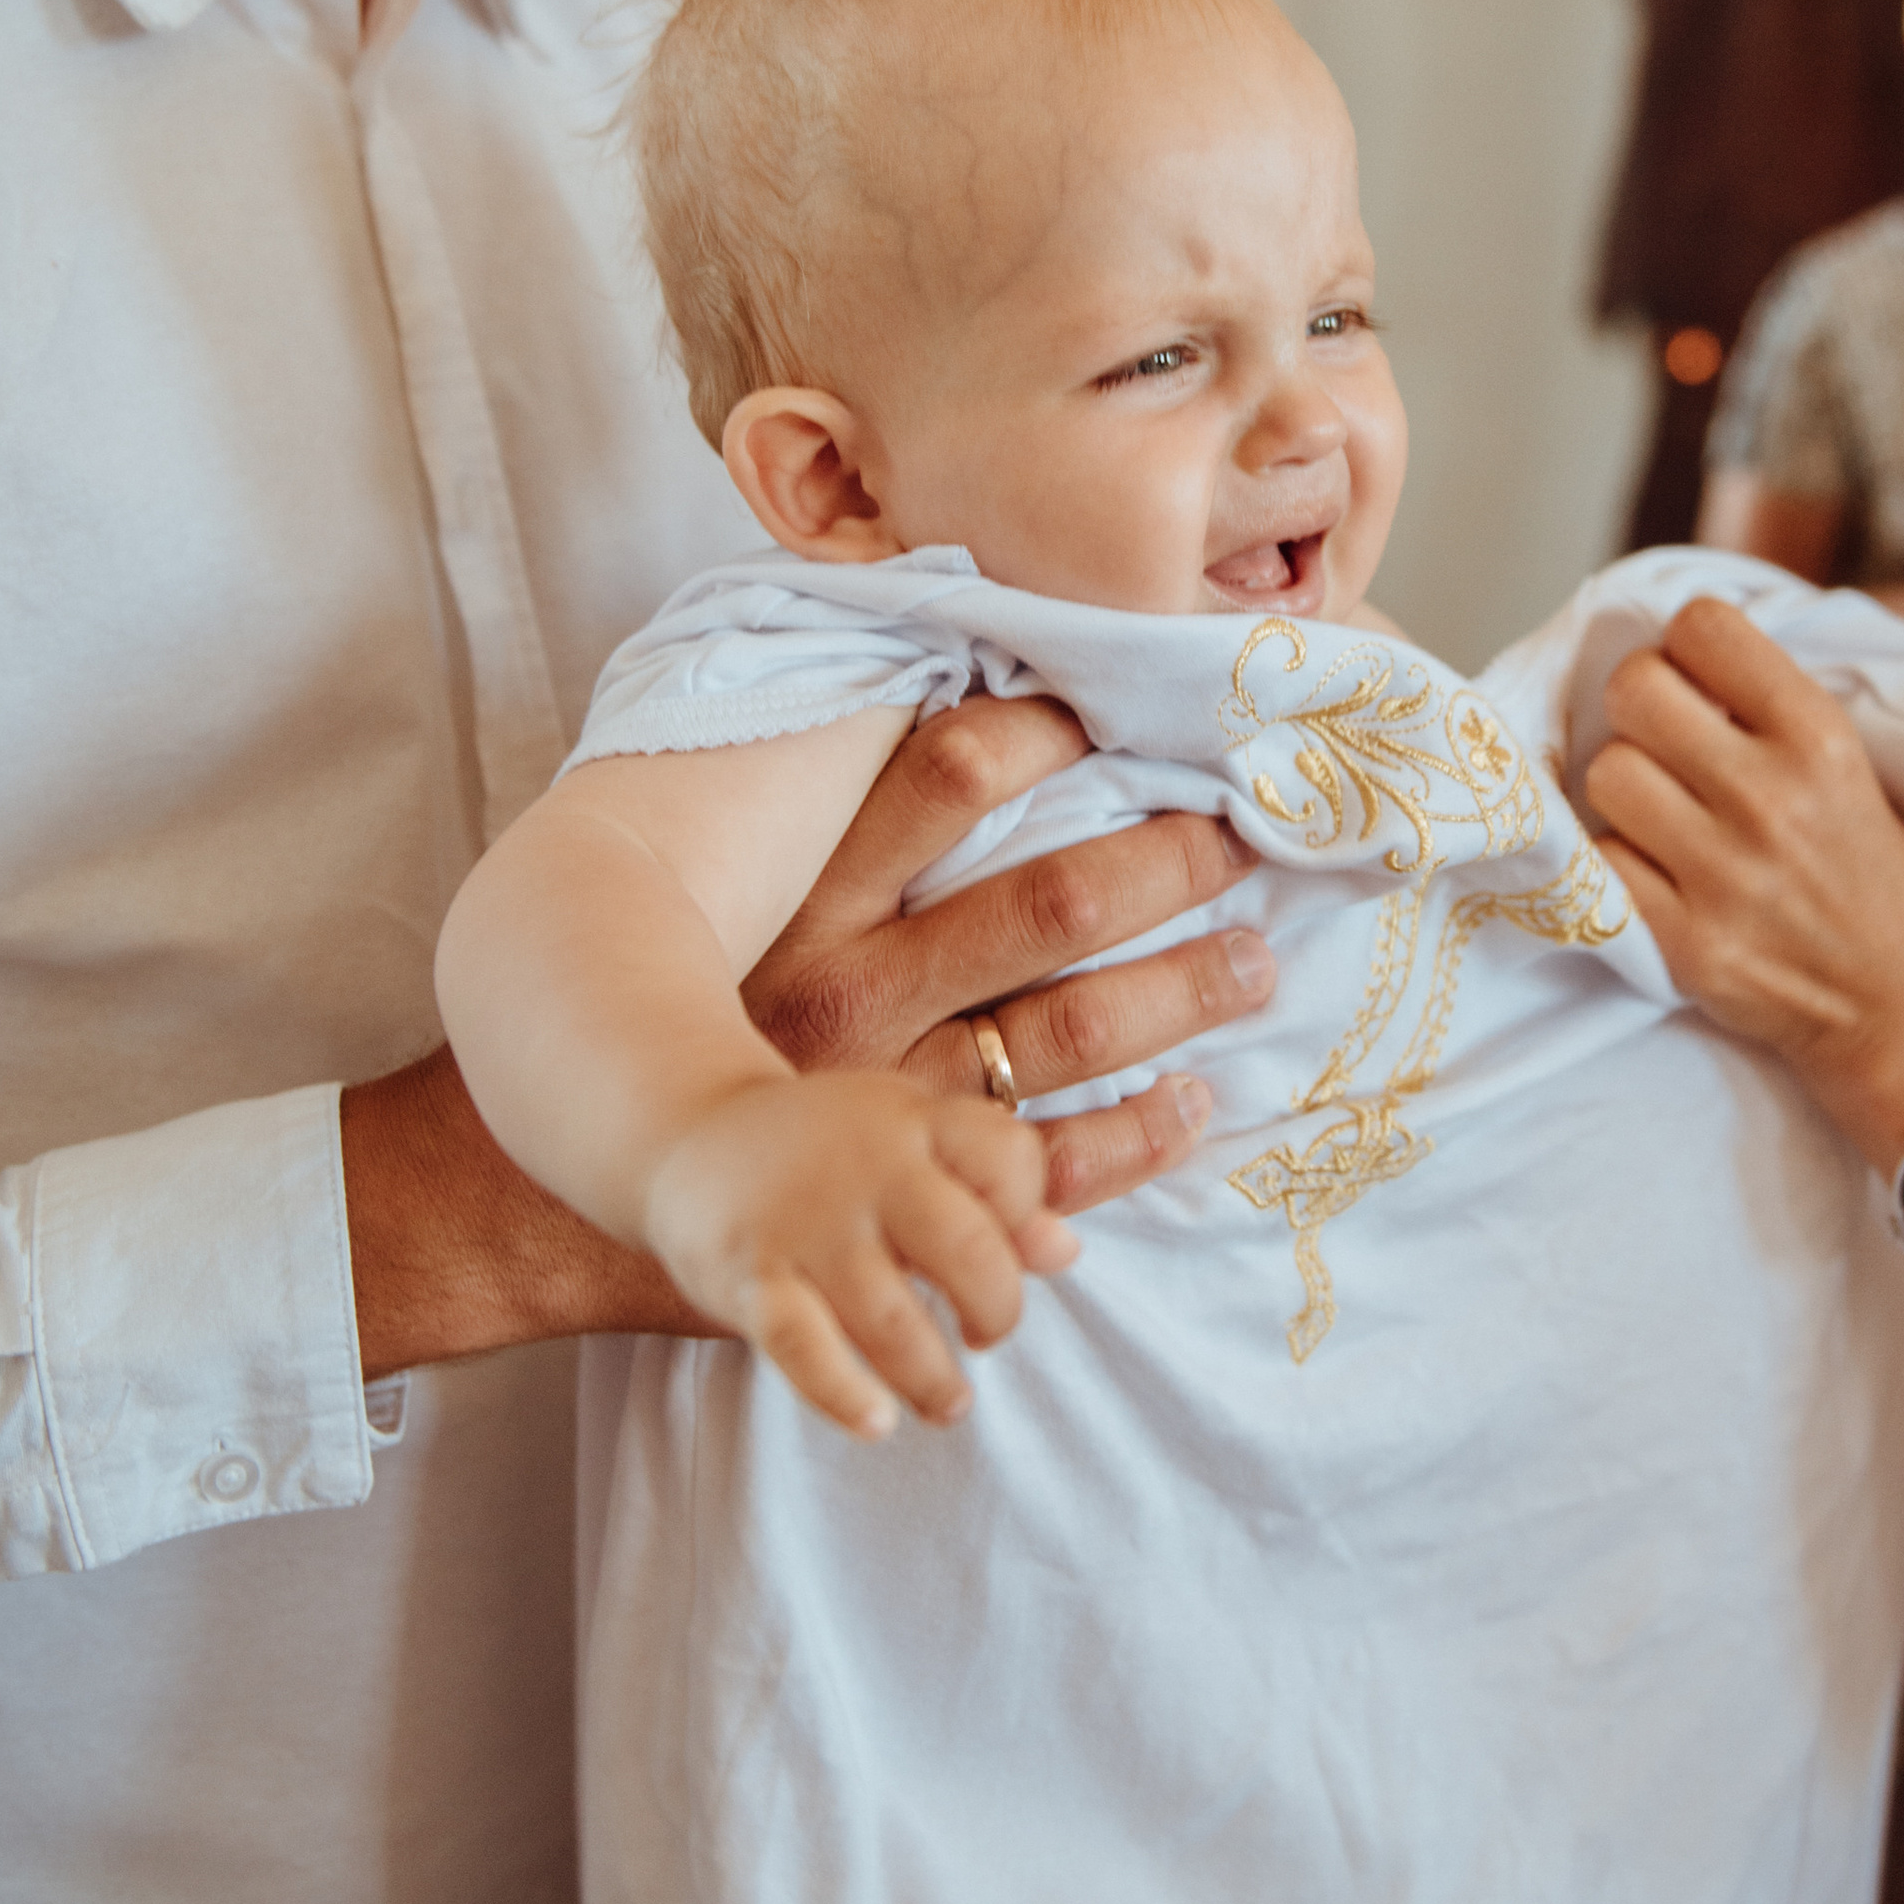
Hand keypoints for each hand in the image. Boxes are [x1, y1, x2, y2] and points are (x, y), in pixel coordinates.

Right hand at [640, 1068, 1072, 1439]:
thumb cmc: (826, 1150)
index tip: (1010, 1249)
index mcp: (916, 1121)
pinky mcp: (749, 1277)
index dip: (1028, 1213)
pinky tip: (876, 1423)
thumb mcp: (912, 1146)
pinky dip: (843, 1394)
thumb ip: (990, 1193)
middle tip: (986, 1338)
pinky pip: (803, 1346)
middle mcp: (867, 1166)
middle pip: (968, 1249)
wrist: (686, 1133)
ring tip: (949, 1404)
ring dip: (933, 1378)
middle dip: (996, 1312)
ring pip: (892, 1318)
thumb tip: (1064, 1251)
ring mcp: (806, 1222)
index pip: (1011, 1159)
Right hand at [746, 692, 1273, 1209]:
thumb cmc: (724, 1014)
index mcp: (819, 899)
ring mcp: (898, 1093)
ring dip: (1184, 989)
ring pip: (1076, 1026)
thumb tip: (997, 721)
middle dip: (1170, 864)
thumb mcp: (766, 907)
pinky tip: (1197, 1102)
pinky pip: (1061, 1159)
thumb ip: (861, 831)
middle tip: (1246, 840)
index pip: (951, 775)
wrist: (648, 1182)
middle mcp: (860, 989)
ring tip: (1255, 964)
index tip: (1133, 716)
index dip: (1055, 730)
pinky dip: (1143, 1133)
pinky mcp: (925, 1187)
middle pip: (1051, 901)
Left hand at [1583, 597, 1903, 1168]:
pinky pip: (1602, 865)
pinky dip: (1619, 868)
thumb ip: (1769, 707)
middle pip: (1633, 690)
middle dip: (1639, 711)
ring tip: (1662, 817)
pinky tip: (1657, 876)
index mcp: (1820, 737)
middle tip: (1664, 747)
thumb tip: (1672, 649)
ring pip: (1606, 775)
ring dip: (1623, 793)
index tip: (1696, 685)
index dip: (1683, 650)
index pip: (1702, 626)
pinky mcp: (1689, 943)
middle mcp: (1772, 796)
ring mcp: (1726, 873)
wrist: (1900, 1009)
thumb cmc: (1868, 878)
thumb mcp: (1851, 768)